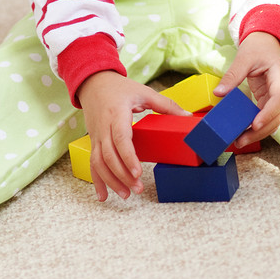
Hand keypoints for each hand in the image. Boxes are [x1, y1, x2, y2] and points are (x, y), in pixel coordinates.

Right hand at [77, 72, 190, 201]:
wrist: (93, 82)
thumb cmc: (120, 87)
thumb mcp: (143, 91)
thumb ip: (165, 105)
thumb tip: (187, 117)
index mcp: (116, 113)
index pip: (120, 138)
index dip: (128, 157)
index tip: (137, 173)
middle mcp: (103, 127)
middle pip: (109, 155)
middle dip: (123, 175)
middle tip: (138, 189)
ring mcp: (96, 136)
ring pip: (98, 162)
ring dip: (111, 180)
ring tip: (126, 194)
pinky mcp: (93, 141)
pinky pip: (92, 163)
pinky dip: (97, 181)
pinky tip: (104, 196)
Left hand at [214, 32, 279, 145]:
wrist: (266, 43)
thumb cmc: (258, 47)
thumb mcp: (244, 57)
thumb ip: (233, 75)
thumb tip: (219, 93)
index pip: (279, 98)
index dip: (268, 113)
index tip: (254, 124)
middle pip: (277, 116)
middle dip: (259, 130)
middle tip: (240, 140)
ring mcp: (279, 98)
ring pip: (273, 121)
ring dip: (257, 133)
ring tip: (239, 141)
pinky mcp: (270, 101)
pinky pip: (266, 117)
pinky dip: (255, 127)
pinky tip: (242, 133)